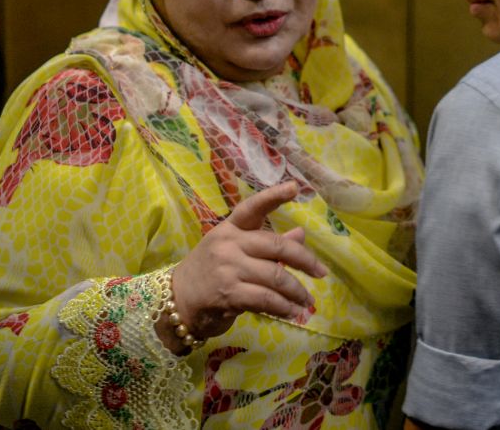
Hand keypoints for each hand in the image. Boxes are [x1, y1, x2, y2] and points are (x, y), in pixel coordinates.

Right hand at [159, 181, 327, 352]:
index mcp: (229, 228)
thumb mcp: (234, 252)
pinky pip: (266, 299)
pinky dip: (284, 307)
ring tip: (307, 301)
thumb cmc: (210, 273)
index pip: (252, 208)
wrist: (178, 300)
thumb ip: (267, 244)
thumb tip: (301, 234)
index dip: (273, 197)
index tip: (295, 187)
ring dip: (297, 291)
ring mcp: (228, 268)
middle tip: (322, 272)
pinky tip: (293, 312)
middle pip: (276, 245)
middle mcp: (228, 244)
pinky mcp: (228, 293)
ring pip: (275, 276)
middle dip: (304, 260)